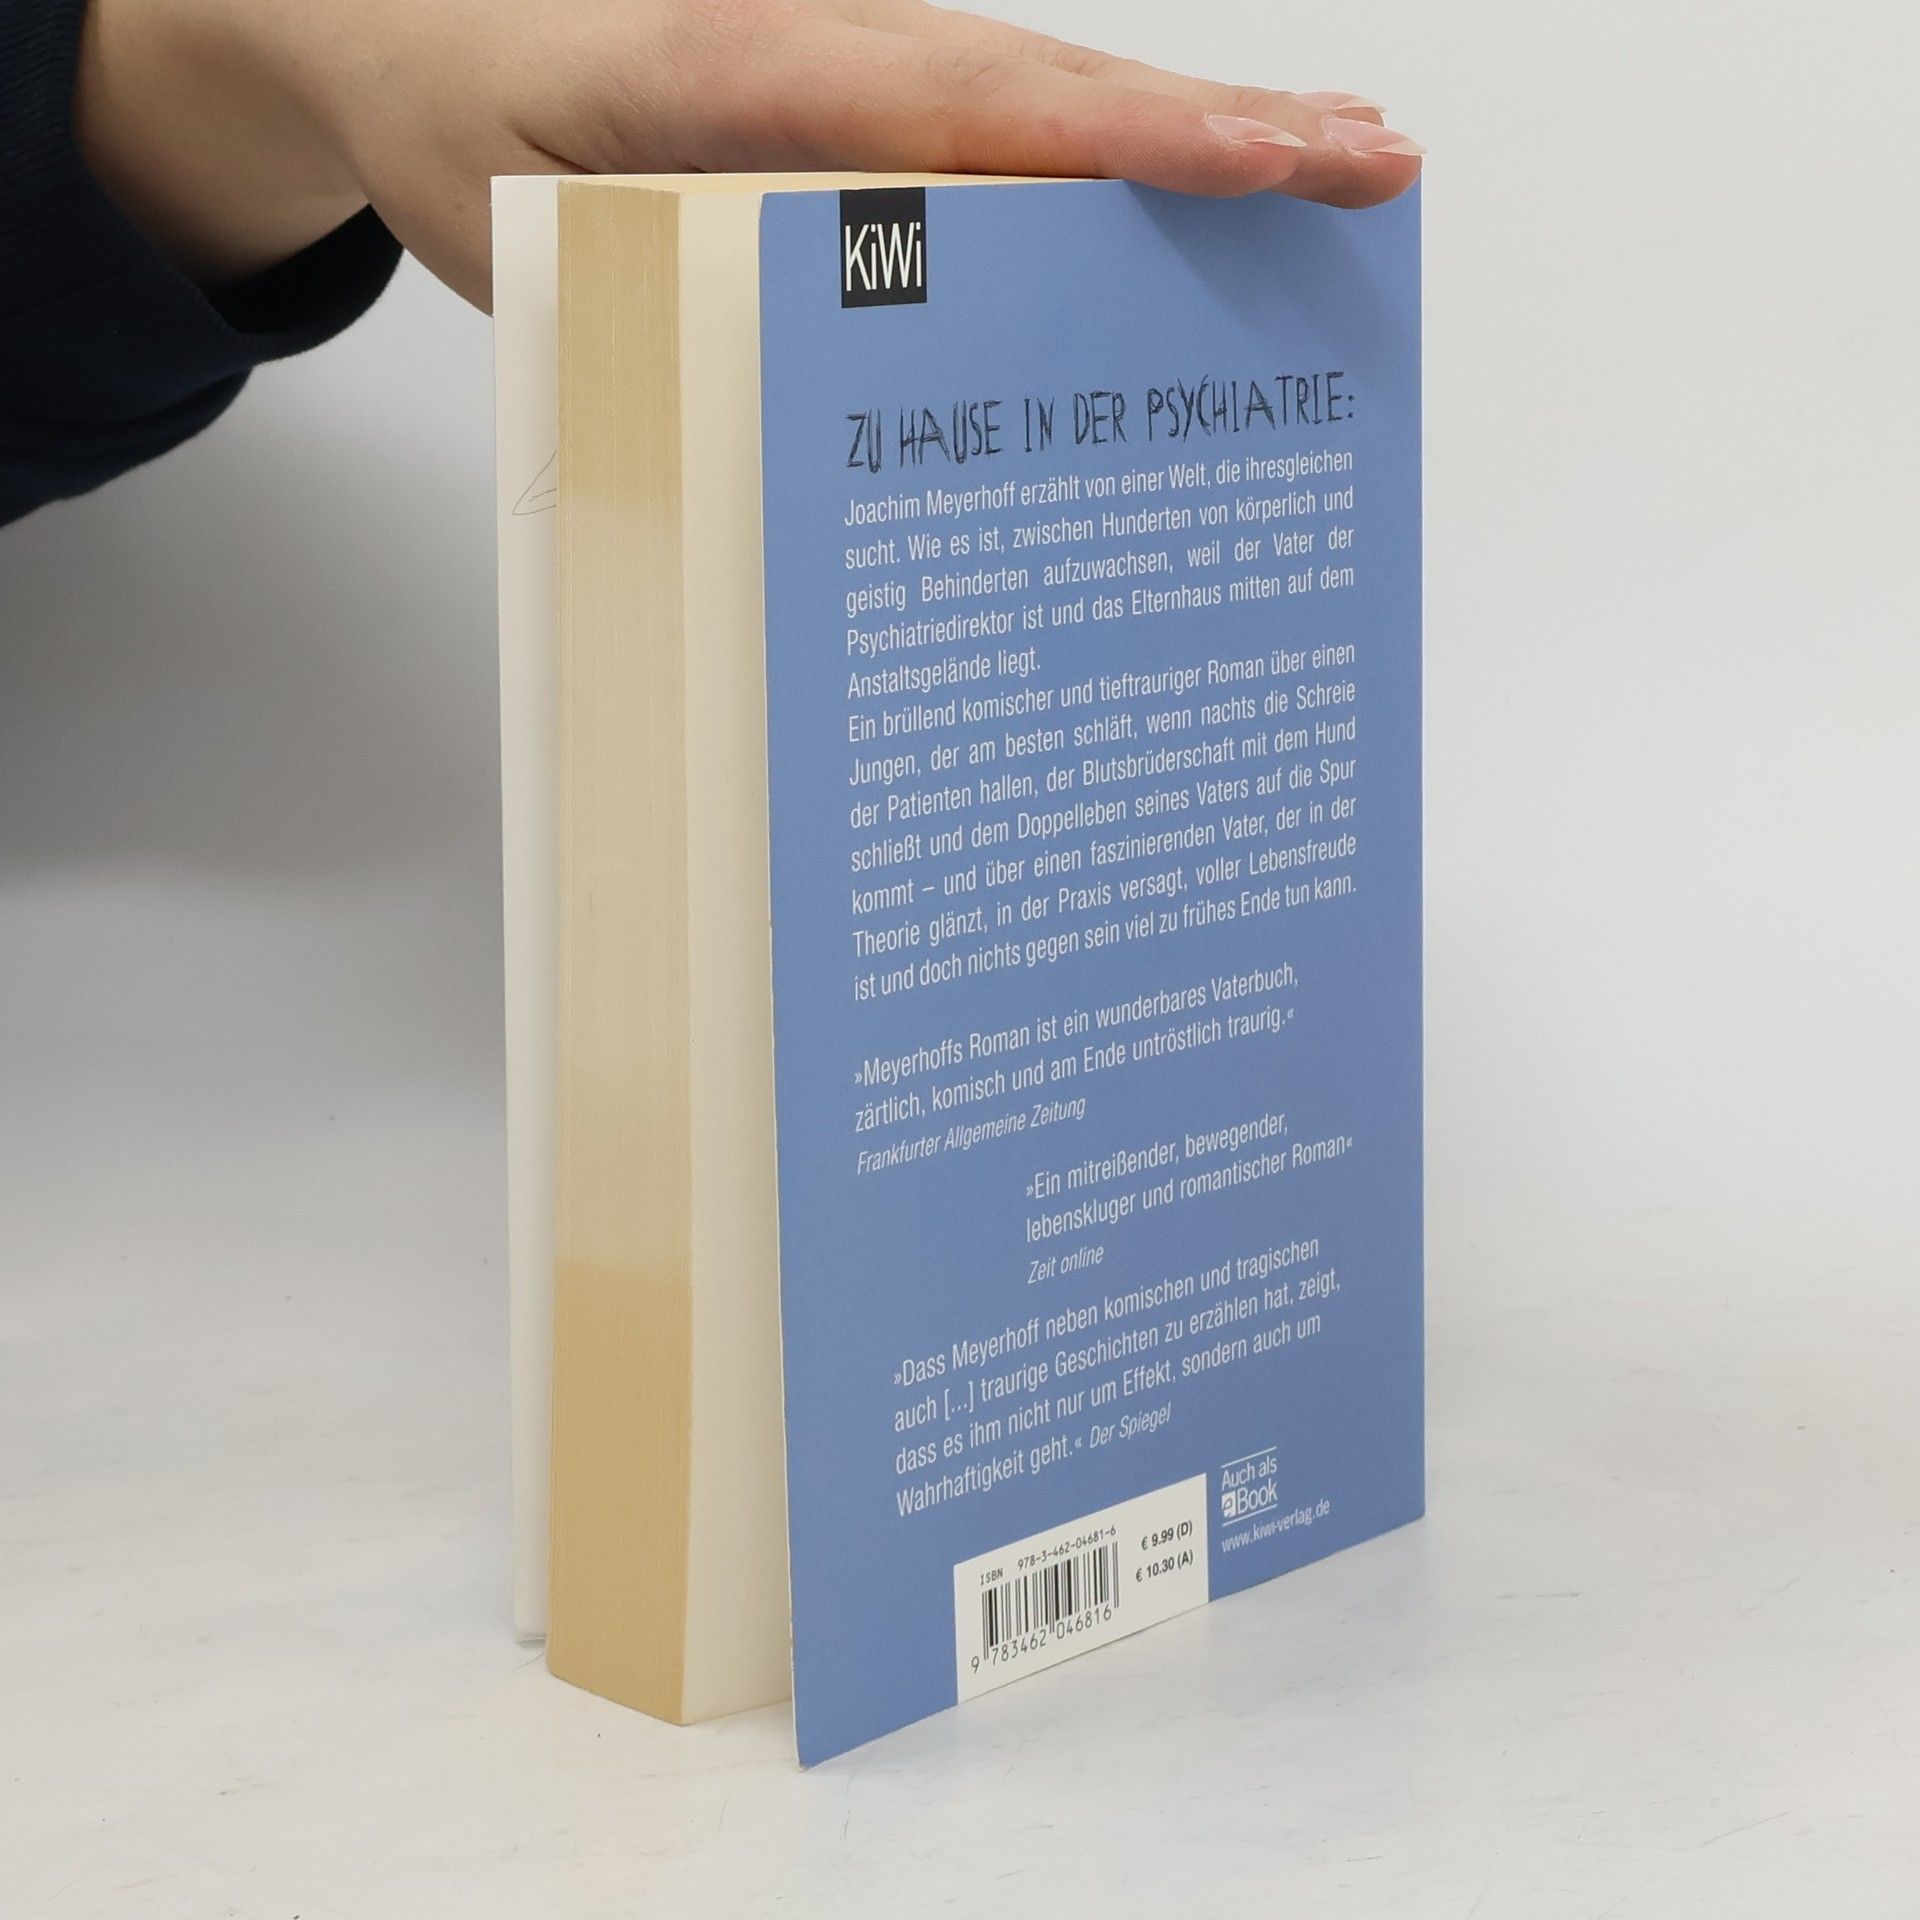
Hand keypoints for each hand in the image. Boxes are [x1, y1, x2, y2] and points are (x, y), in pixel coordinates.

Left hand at [77, 0, 1422, 308]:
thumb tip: (808, 369)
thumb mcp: (521, 205)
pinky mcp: (849, 129)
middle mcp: (832, 60)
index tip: (1265, 162)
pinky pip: (990, 150)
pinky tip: (1168, 228)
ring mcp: (852, 87)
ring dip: (1187, 150)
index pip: (974, 100)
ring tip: (1328, 181)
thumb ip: (657, 267)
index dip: (1125, 139)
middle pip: (1055, 94)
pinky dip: (1098, 180)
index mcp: (753, 68)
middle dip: (1222, 134)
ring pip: (1044, 114)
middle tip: (1373, 167)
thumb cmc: (448, 120)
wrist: (388, 45)